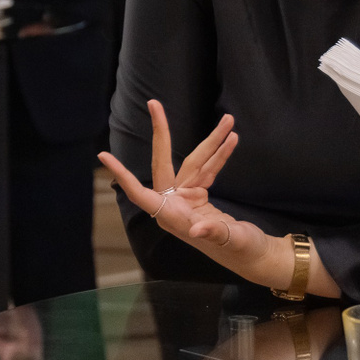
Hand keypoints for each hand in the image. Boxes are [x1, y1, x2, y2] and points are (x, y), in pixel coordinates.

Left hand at [98, 100, 341, 297]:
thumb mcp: (233, 243)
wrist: (255, 256)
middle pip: (165, 164)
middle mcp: (175, 205)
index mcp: (173, 218)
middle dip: (162, 133)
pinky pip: (208, 168)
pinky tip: (230, 138)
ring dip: (213, 141)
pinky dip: (220, 154)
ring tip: (229, 120)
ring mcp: (188, 197)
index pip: (140, 194)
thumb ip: (215, 234)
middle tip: (154, 104)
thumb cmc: (243, 253)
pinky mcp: (201, 194)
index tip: (104, 156)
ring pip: (195, 162)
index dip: (123, 175)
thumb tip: (198, 229)